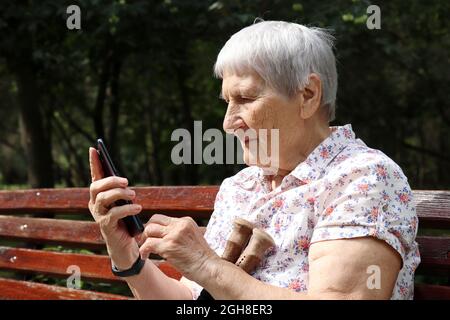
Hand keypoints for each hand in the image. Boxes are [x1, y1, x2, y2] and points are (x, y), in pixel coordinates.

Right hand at [88, 147, 141, 268]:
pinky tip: (137, 208)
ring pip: (103, 199)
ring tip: (133, 195)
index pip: (95, 177)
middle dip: (110, 181)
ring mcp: (98, 215)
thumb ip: (120, 192)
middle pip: (96, 187)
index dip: (94, 163)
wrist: (124, 245)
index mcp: (99, 196)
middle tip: (126, 181)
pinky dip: (127, 209)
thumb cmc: (125, 221)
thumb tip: (124, 182)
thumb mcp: (123, 203)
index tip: (94, 149)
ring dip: (120, 194)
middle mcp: (95, 204)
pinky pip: (114, 214)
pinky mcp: (105, 226)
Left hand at [139, 214, 219, 281]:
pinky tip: (145, 257)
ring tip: (146, 251)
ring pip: (149, 230)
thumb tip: (163, 235)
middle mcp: (179, 225)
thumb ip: (179, 233)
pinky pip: (148, 244)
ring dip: (144, 241)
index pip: (163, 218)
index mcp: (186, 221)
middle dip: (147, 231)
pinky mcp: (168, 246)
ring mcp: (174, 235)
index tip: (151, 236)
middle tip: (145, 242)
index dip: (154, 226)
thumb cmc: (201, 258)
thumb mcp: (193, 237)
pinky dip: (143, 251)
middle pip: (153, 220)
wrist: (209, 268)